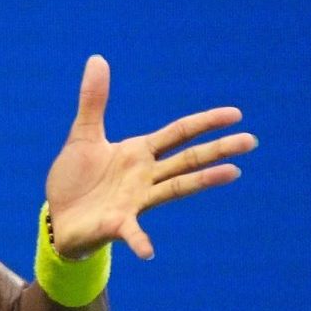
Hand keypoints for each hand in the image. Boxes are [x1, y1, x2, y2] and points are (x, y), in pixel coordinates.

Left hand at [44, 55, 254, 259]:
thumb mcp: (83, 135)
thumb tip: (96, 58)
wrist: (59, 216)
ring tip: (233, 173)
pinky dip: (140, 242)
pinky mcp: (116, 224)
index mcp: (139, 153)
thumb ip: (93, 101)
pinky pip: (132, 233)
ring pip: (174, 188)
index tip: (236, 114)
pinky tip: (149, 251)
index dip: (204, 122)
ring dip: (202, 181)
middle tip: (251, 141)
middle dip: (217, 150)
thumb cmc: (76, 179)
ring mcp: (135, 201)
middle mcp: (145, 177)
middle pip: (188, 159)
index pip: (178, 133)